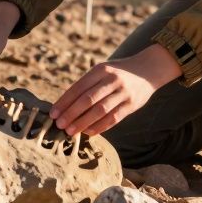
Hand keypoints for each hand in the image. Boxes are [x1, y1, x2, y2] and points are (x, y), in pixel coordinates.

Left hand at [49, 44, 181, 136]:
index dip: (65, 101)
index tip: (53, 113)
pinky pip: (113, 118)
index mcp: (100, 70)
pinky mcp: (132, 104)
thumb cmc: (117, 73)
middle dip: (71, 113)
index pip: (78, 87)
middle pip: (88, 99)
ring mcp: (123, 92)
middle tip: (59, 125)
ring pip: (100, 110)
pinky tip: (89, 132)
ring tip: (70, 131)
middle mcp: (112, 79)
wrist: (147, 69)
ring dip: (83, 122)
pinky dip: (100, 127)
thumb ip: (87, 85)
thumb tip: (65, 105)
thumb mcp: (102, 71)